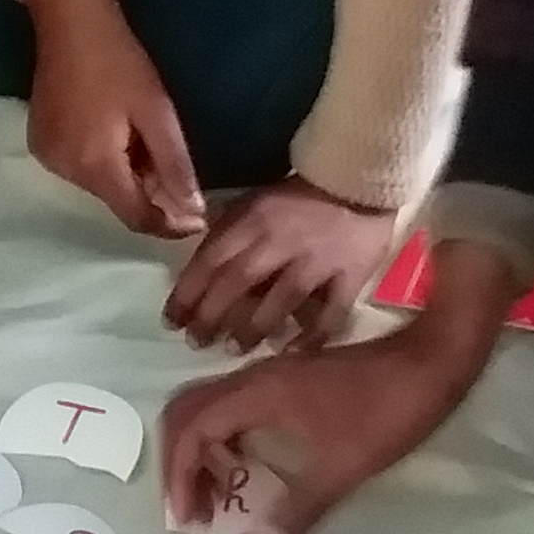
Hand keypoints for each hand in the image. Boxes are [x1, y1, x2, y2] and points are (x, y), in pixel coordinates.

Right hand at [15, 0, 202, 238]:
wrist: (71, 22)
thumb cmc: (119, 63)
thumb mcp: (156, 113)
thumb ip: (175, 166)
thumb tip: (194, 213)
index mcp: (95, 165)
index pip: (135, 217)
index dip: (168, 225)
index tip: (197, 219)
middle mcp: (65, 171)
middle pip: (117, 200)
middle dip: (149, 191)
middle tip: (170, 161)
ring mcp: (48, 157)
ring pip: (100, 184)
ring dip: (126, 174)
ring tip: (142, 139)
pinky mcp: (40, 143)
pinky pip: (81, 167)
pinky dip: (104, 161)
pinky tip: (115, 132)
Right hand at [158, 316, 491, 533]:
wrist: (432, 358)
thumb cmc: (387, 410)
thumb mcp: (344, 466)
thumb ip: (298, 508)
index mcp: (257, 393)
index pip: (190, 429)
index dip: (180, 476)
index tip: (191, 519)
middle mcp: (254, 378)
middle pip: (188, 413)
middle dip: (183, 464)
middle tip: (199, 511)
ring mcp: (272, 375)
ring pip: (212, 408)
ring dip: (205, 452)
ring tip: (223, 497)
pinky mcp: (291, 380)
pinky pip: (237, 407)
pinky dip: (228, 440)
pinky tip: (252, 468)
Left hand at [166, 176, 396, 352]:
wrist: (362, 180)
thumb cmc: (302, 194)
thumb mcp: (256, 200)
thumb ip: (230, 229)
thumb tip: (199, 264)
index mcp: (254, 218)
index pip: (211, 259)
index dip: (187, 293)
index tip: (171, 320)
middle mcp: (281, 239)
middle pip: (238, 282)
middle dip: (211, 315)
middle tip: (196, 342)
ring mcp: (318, 260)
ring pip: (280, 300)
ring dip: (253, 328)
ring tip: (235, 349)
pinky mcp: (351, 275)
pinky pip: (331, 313)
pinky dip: (311, 336)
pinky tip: (291, 353)